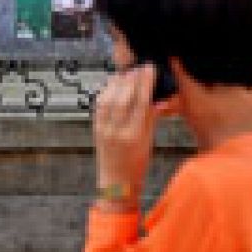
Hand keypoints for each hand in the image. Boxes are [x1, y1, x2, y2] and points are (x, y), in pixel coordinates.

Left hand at [93, 64, 156, 210]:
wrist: (116, 184)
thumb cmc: (136, 167)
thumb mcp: (149, 143)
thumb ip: (151, 119)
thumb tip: (156, 99)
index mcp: (134, 135)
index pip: (141, 102)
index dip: (145, 83)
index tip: (150, 69)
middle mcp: (116, 130)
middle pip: (124, 97)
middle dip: (132, 79)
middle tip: (140, 67)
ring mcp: (103, 129)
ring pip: (109, 98)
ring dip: (118, 82)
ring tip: (128, 72)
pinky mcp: (95, 129)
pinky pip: (100, 105)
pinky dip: (106, 92)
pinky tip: (113, 85)